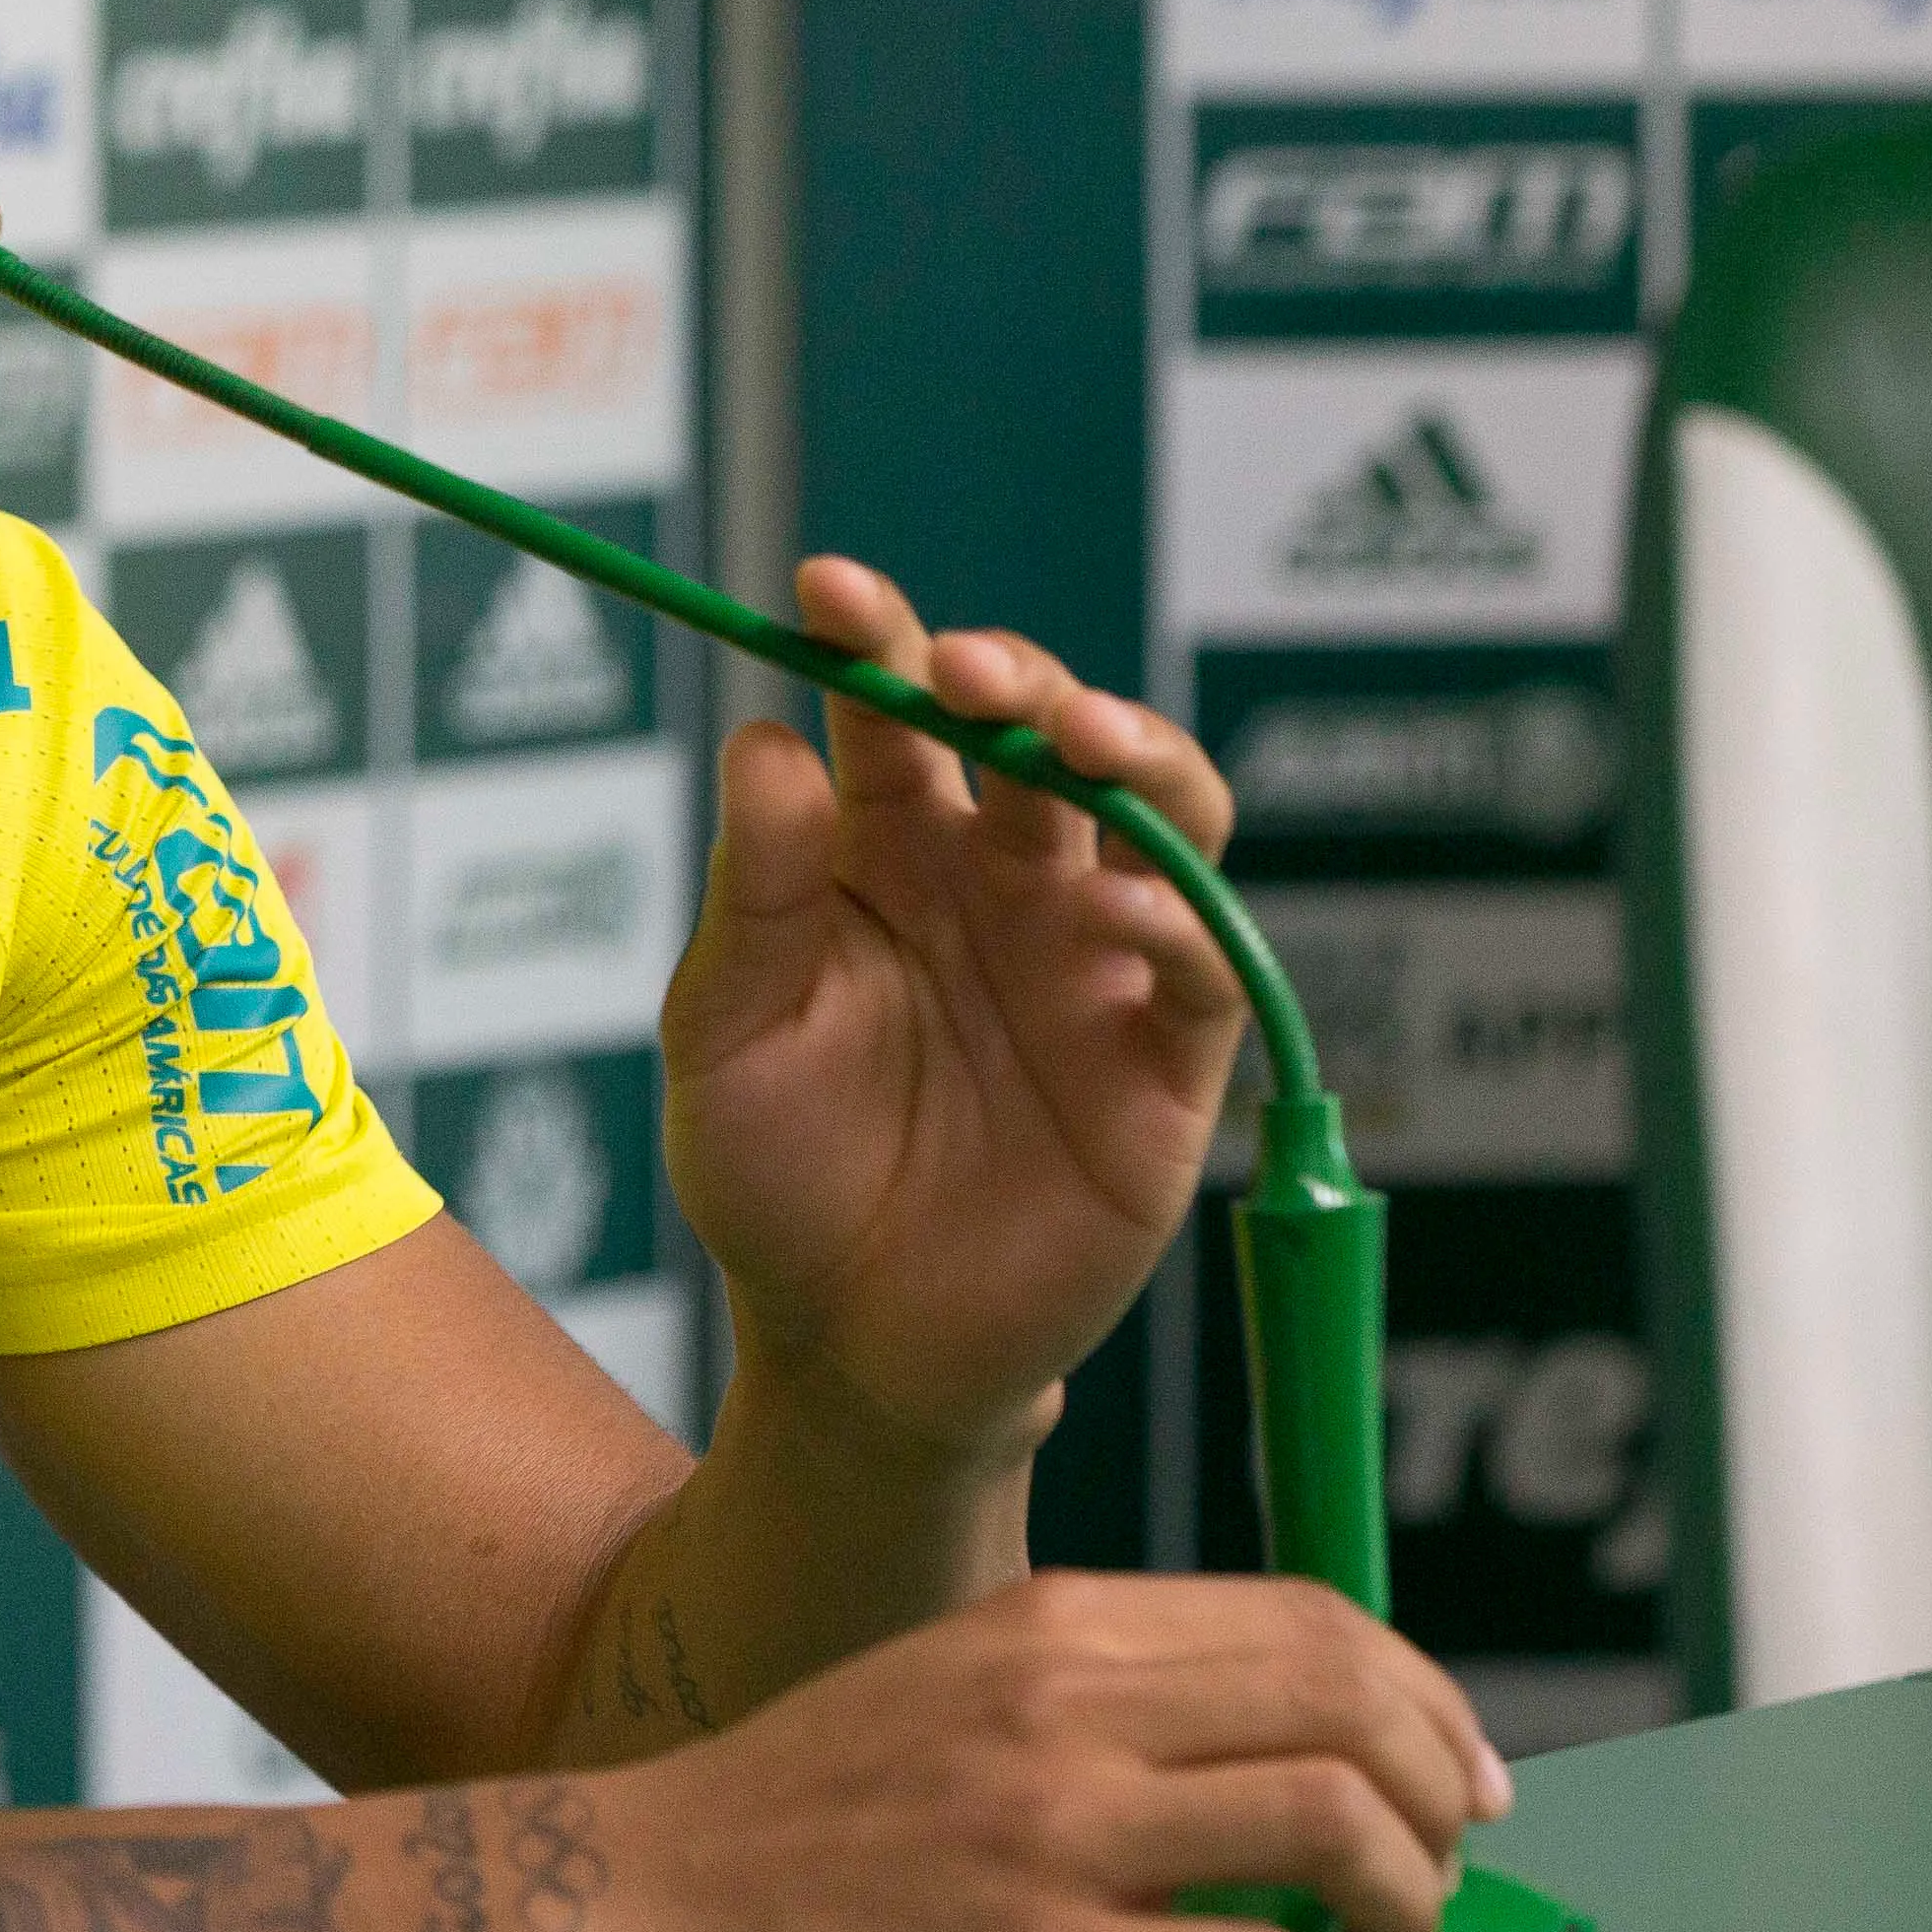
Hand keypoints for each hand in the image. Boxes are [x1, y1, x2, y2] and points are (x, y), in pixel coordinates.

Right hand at [599, 1571, 1507, 1931]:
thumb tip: (1250, 1742)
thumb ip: (1087, 1694)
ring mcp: (1054, 1833)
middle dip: (1439, 1796)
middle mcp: (1062, 1705)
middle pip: (1348, 1706)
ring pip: (1333, 1823)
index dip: (1422, 1697)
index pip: (1307, 1620)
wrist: (639, 1910)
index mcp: (1047, 1627)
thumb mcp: (942, 1688)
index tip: (1456, 1772)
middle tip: (1441, 1869)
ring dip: (1403, 1902)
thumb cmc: (787, 1820)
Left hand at [658, 556, 1243, 1462]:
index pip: (896, 710)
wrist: (847, 1343)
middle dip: (1013, 673)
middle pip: (1039, 728)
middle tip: (961, 666)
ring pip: (1159, 810)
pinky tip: (1117, 911)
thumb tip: (763, 744)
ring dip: (1136, 751)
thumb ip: (753, 898)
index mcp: (888, 850)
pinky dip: (1178, 923)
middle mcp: (1003, 879)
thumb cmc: (777, 1174)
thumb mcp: (724, 1033)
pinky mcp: (1167, 1060)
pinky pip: (1207, 966)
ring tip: (1076, 736)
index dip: (875, 634)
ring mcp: (1096, 958)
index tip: (825, 588)